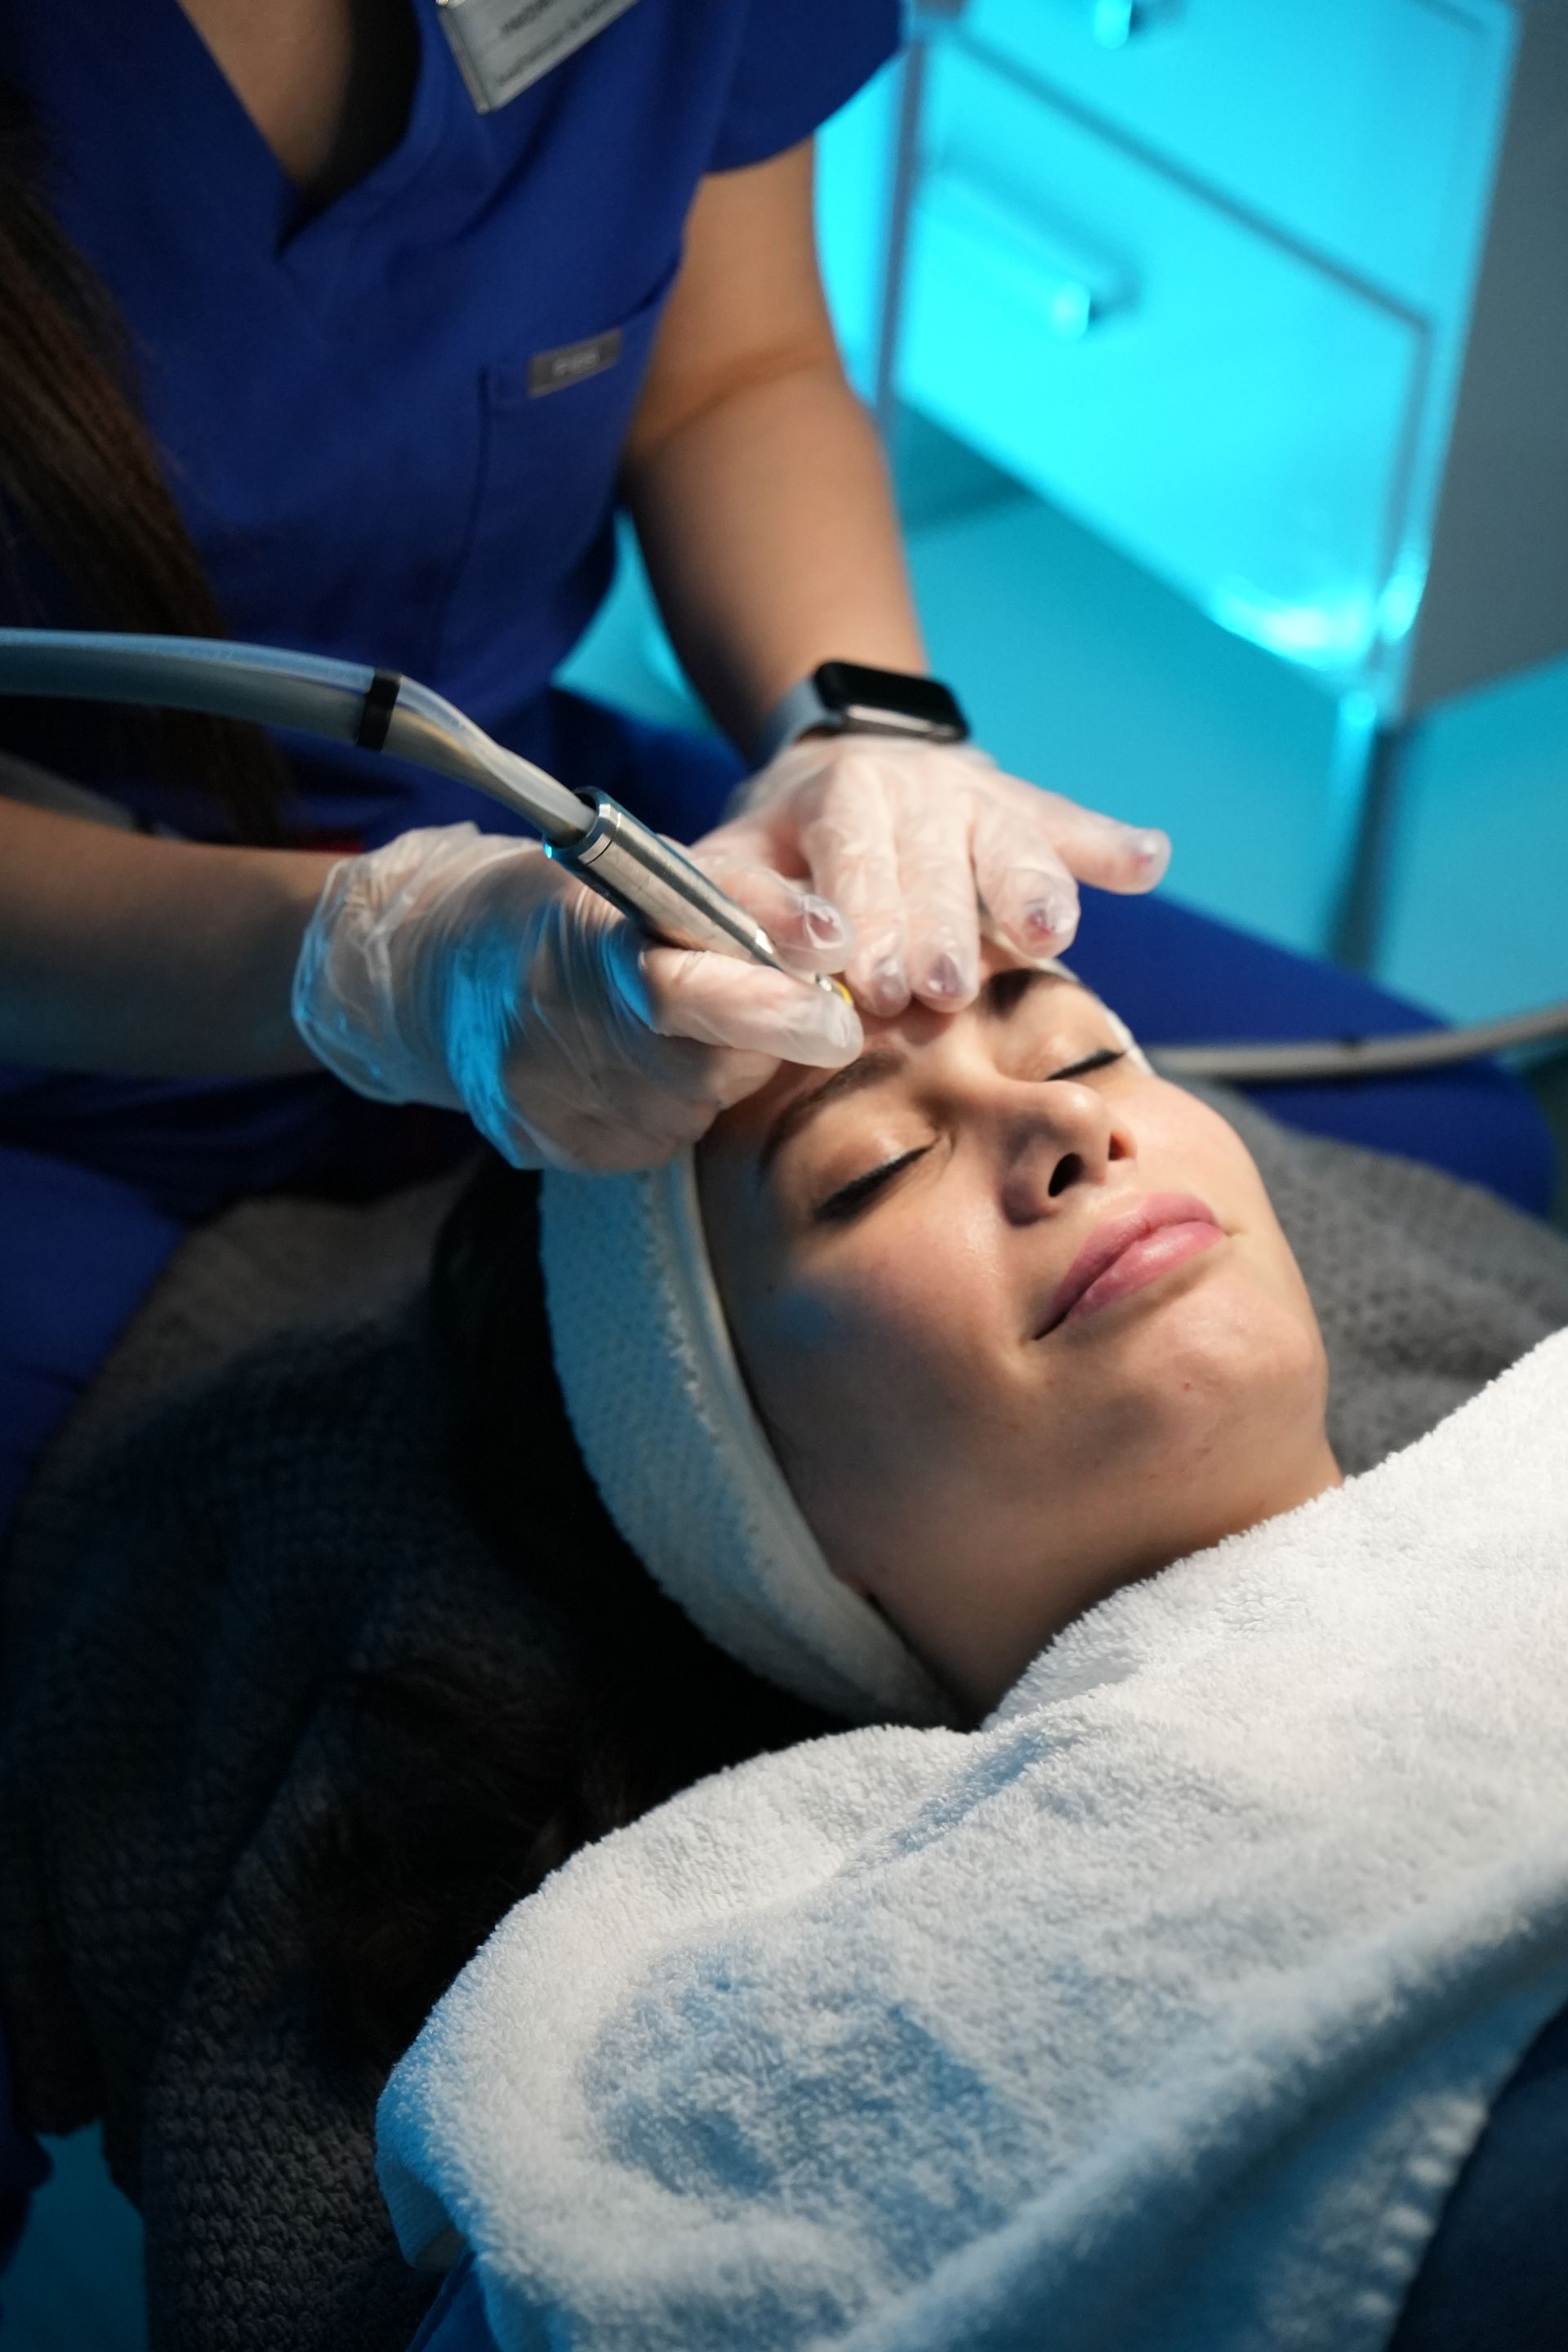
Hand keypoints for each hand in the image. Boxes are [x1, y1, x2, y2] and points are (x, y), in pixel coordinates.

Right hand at [291, 824, 861, 1171]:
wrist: (433, 969)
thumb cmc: (563, 908)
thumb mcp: (646, 866)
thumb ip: (744, 897)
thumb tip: (835, 941)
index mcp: (567, 940)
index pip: (676, 991)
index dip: (764, 1007)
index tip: (835, 1014)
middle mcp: (539, 1030)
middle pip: (697, 1068)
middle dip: (759, 1039)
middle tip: (777, 1005)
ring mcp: (536, 1101)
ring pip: (686, 1110)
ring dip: (716, 1072)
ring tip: (684, 1027)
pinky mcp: (540, 1148)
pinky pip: (652, 1141)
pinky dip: (672, 1105)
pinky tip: (644, 1067)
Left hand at [702, 736, 1169, 1015]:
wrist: (843, 766)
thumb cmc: (782, 847)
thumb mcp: (732, 861)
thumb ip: (736, 905)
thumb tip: (747, 954)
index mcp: (839, 793)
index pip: (852, 854)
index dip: (864, 916)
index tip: (869, 979)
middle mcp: (914, 784)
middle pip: (932, 859)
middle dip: (940, 925)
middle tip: (944, 989)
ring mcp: (978, 795)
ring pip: (1009, 839)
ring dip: (1030, 887)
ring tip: (1049, 935)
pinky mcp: (1027, 806)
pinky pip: (1073, 824)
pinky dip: (1111, 844)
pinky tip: (1148, 860)